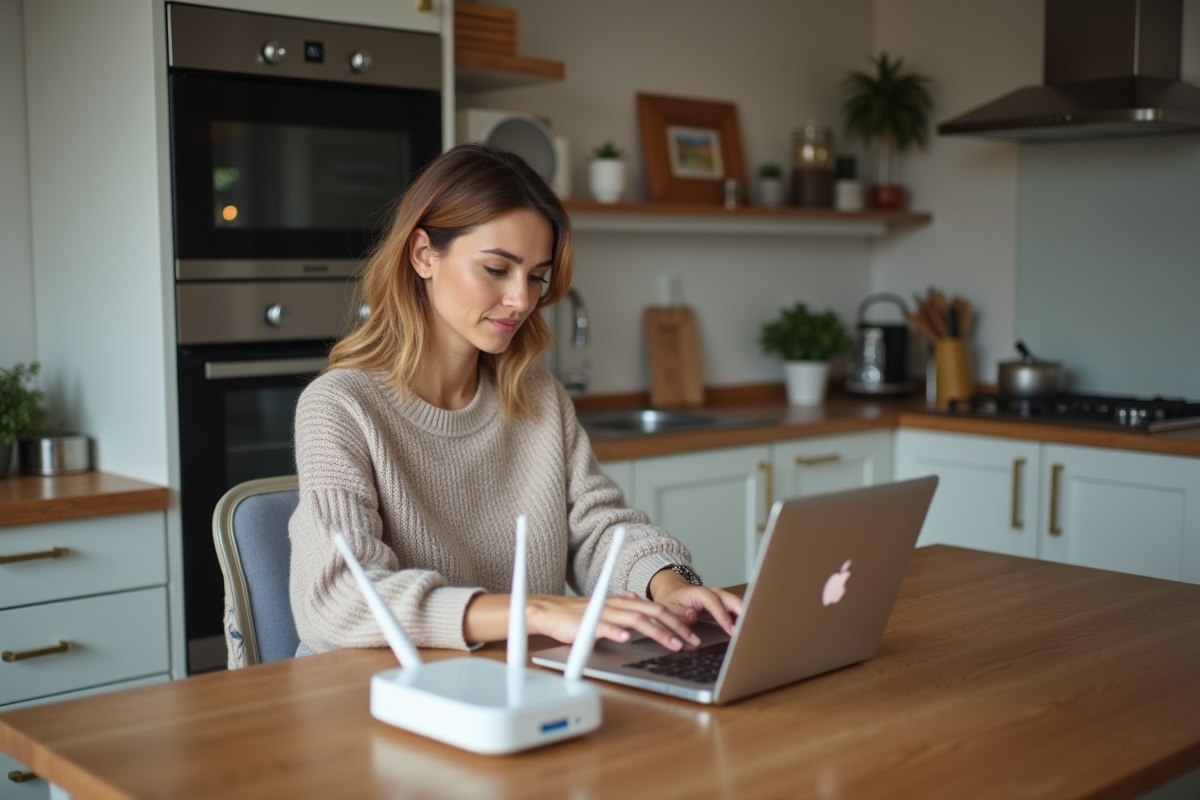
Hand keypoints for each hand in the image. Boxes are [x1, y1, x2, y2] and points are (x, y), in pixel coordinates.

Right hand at [527, 593, 702, 651]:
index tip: (693, 635)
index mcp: (625, 603)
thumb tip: (637, 599)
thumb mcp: (606, 607)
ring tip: (672, 643)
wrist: (550, 613)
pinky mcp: (588, 625)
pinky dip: (616, 632)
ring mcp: (604, 614)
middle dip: (676, 627)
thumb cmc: (578, 615)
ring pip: (635, 620)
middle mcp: (618, 605)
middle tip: (692, 642)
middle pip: (653, 612)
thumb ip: (623, 605)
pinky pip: (604, 627)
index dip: (677, 620)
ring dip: (656, 632)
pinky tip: (626, 639)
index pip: (657, 609)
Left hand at [648, 570, 742, 636]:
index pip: (714, 603)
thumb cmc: (671, 601)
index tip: (731, 630)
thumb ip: (677, 613)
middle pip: (732, 600)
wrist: (672, 592)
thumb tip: (692, 615)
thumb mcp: (667, 607)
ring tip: (754, 630)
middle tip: (750, 629)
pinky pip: (736, 609)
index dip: (723, 616)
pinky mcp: (724, 604)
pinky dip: (743, 617)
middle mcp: (712, 593)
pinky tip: (749, 628)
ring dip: (746, 615)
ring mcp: (720, 597)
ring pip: (737, 603)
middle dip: (743, 613)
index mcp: (699, 592)